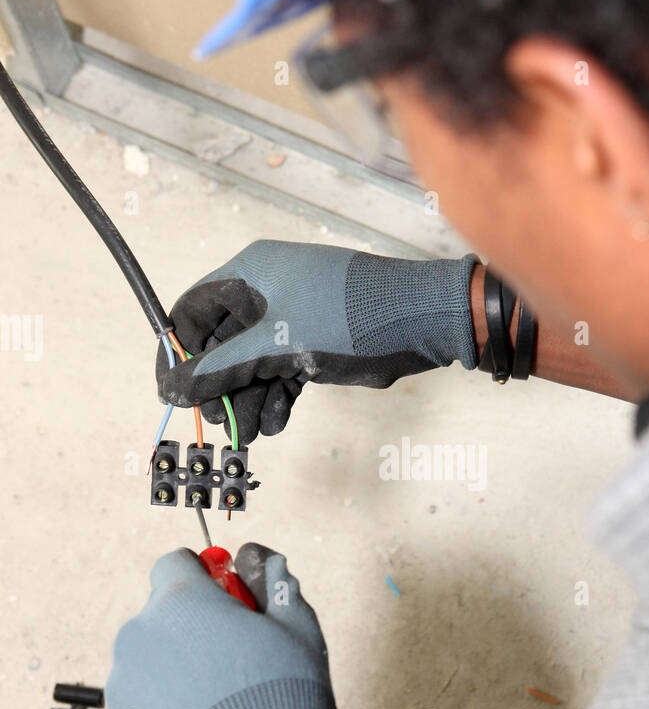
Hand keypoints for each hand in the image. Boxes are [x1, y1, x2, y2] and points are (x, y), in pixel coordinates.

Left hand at [104, 543, 360, 708]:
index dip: (207, 579)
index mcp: (181, 603)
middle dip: (193, 633)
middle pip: (161, 620)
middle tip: (237, 663)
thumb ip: (277, 584)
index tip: (230, 600)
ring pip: (149, 670)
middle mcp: (139, 640)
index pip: (177, 563)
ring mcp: (122, 692)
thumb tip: (263, 560)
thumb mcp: (301, 632)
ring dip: (177, 680)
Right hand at [157, 240, 478, 443]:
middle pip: (222, 344)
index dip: (178, 351)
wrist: (418, 322)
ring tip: (250, 434)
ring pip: (253, 364)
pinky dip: (276, 398)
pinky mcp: (314, 343)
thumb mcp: (276, 346)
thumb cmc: (345, 319)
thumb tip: (173, 389)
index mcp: (250, 274)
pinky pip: (281, 372)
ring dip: (248, 400)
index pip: (193, 310)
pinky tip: (276, 423)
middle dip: (219, 387)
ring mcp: (292, 318)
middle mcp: (267, 292)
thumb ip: (221, 369)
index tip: (169, 391)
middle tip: (219, 424)